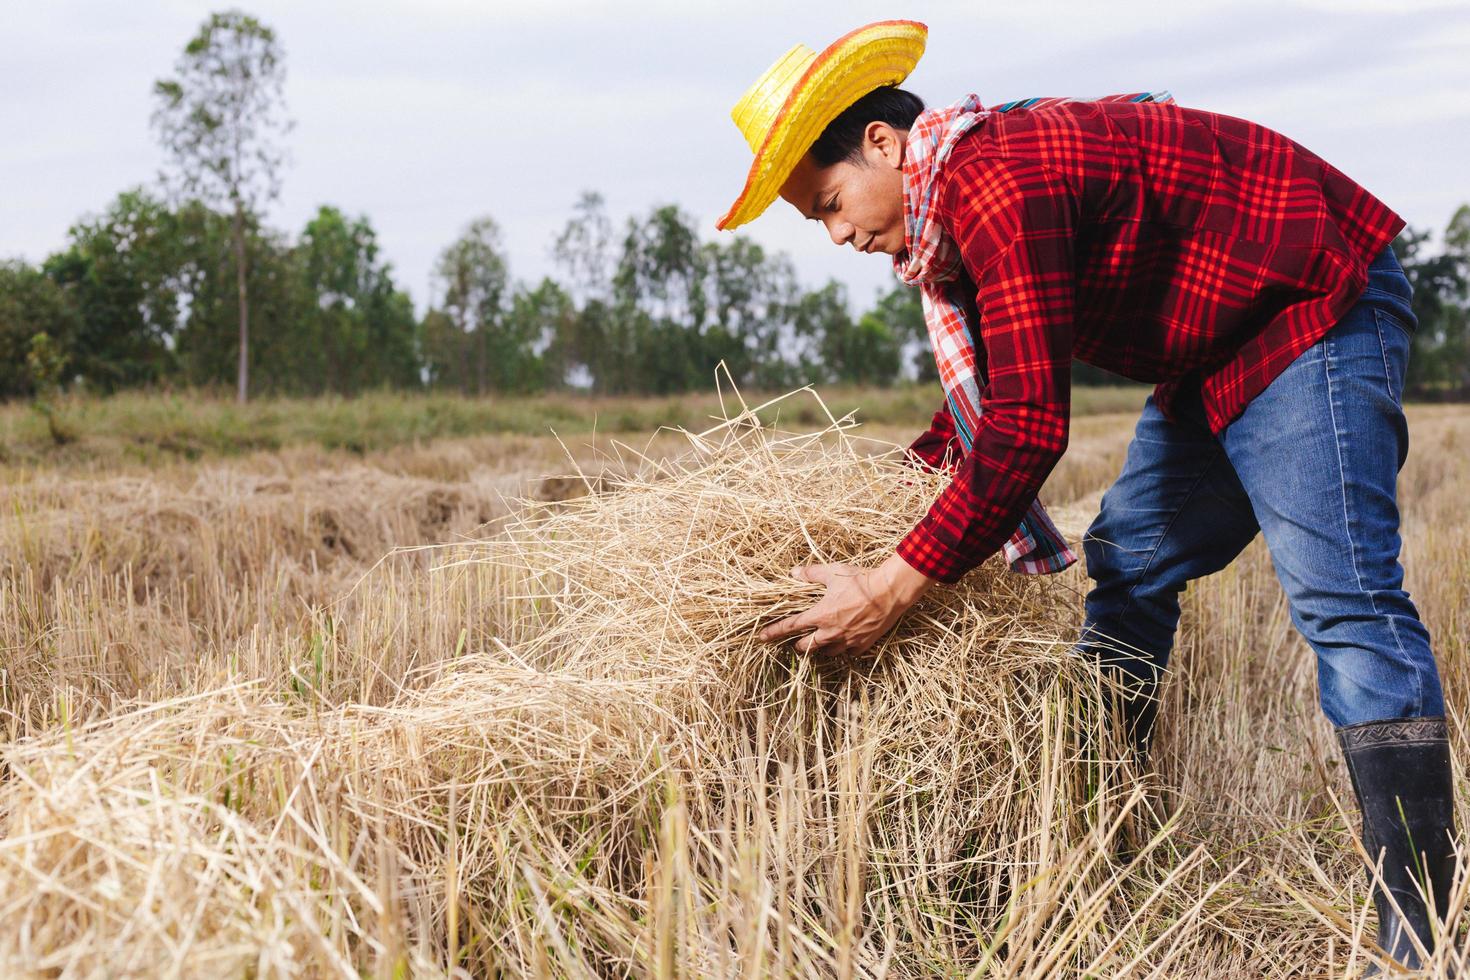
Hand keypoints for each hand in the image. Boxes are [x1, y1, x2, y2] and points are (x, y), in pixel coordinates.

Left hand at [756, 553, 935, 657]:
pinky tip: (844, 642)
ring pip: (827, 652)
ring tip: (820, 641)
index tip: (762, 637)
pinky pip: (848, 653)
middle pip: (806, 647)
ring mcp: (848, 641)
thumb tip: (794, 572)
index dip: (774, 632)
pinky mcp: (863, 644)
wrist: (890, 591)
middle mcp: (831, 632)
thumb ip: (811, 574)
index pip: (791, 626)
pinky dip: (843, 649)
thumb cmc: (860, 580)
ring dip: (820, 648)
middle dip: (798, 645)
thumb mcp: (832, 572)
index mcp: (820, 615)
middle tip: (796, 642)